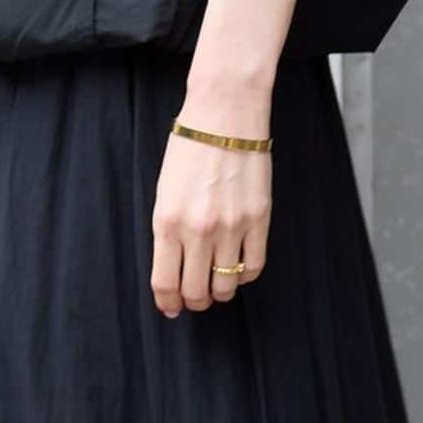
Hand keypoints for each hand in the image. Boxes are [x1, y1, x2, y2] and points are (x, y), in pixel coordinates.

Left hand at [150, 90, 270, 317]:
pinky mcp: (259, 220)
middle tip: (194, 297)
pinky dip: (244, 275)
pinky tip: (238, 267)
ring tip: (217, 282)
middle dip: (193, 302)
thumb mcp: (163, 193)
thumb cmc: (189, 150)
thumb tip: (172, 271)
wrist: (225, 115)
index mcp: (167, 223)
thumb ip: (166, 234)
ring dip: (219, 292)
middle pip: (196, 292)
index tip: (171, 308)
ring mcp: (231, 227)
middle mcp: (198, 231)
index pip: (165, 283)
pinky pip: (254, 267)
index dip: (167, 303)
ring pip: (226, 287)